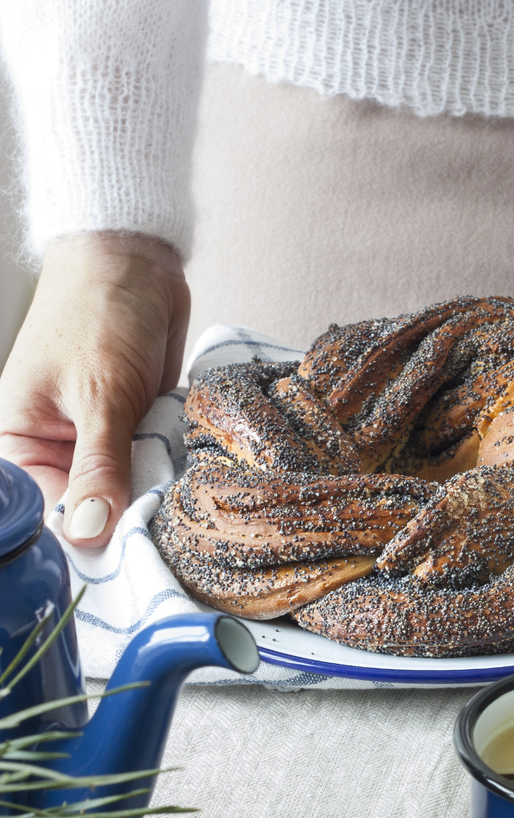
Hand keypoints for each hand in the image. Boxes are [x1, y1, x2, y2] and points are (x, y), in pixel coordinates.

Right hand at [0, 232, 189, 545]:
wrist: (135, 260)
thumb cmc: (98, 311)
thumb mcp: (99, 394)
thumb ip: (98, 466)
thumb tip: (89, 533)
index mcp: (17, 445)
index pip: (47, 516)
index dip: (86, 542)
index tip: (127, 557)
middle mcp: (53, 452)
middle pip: (89, 515)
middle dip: (125, 521)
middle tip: (163, 534)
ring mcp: (97, 445)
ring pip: (126, 494)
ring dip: (153, 497)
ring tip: (182, 509)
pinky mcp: (134, 433)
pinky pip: (152, 469)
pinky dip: (169, 473)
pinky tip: (191, 483)